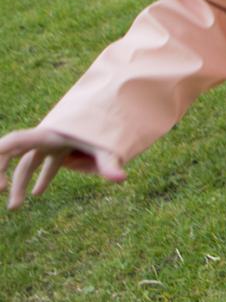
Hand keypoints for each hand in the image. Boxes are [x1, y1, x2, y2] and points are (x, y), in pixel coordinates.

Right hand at [0, 126, 125, 209]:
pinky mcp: (60, 148)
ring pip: (27, 164)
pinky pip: (43, 164)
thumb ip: (110, 161)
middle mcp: (46, 137)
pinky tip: (37, 194)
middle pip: (14, 153)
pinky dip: (40, 178)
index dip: (0, 153)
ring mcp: (51, 142)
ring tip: (15, 207)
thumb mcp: (107, 145)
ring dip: (20, 184)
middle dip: (2, 170)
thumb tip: (121, 179)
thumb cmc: (109, 126)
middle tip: (0, 190)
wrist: (117, 110)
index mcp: (50, 133)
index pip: (17, 140)